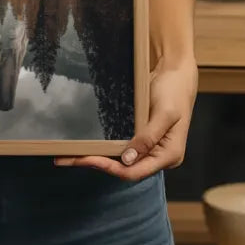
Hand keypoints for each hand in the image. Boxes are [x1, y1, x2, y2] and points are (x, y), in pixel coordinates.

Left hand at [54, 56, 197, 180]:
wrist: (176, 73)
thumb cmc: (174, 91)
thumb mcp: (164, 113)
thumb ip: (148, 137)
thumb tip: (128, 159)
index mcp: (169, 156)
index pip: (134, 172)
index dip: (110, 168)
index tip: (87, 159)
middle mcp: (159, 156)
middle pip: (125, 169)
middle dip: (97, 164)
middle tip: (68, 159)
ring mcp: (150, 147)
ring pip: (122, 160)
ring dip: (99, 157)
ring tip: (72, 155)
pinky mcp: (143, 137)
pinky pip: (123, 147)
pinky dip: (107, 148)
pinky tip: (90, 145)